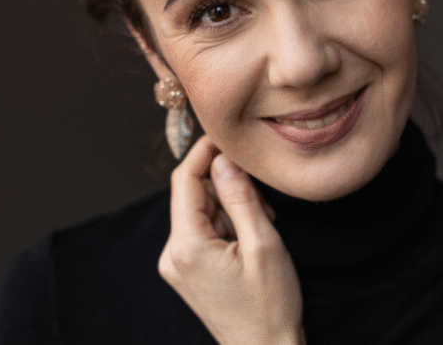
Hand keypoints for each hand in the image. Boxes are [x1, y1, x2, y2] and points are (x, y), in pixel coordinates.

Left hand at [159, 135, 305, 344]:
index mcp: (186, 246)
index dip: (204, 151)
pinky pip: (202, 230)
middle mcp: (172, 254)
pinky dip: (226, 224)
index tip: (227, 135)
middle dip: (227, 185)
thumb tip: (224, 160)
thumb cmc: (270, 306)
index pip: (186, 180)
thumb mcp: (263, 245)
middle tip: (263, 200)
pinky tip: (249, 239)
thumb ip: (241, 198)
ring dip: (230, 206)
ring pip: (201, 210)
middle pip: (194, 194)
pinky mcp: (187, 270)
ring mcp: (177, 264)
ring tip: (262, 226)